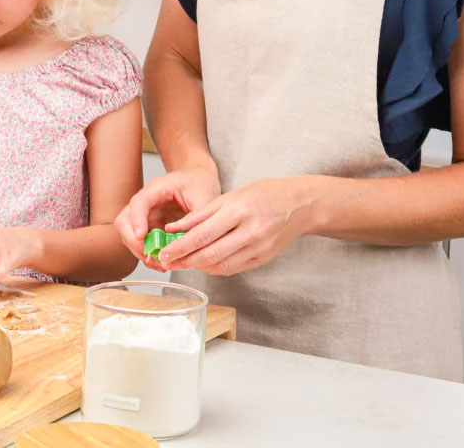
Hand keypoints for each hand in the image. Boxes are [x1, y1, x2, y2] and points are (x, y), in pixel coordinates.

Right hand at [115, 165, 220, 270]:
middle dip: (134, 241)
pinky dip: (148, 254)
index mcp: (157, 189)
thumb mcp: (204, 198)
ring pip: (129, 234)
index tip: (141, 236)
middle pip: (125, 221)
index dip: (137, 220)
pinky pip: (141, 243)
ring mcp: (145, 215)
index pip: (138, 203)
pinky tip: (163, 262)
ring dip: (140, 251)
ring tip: (161, 263)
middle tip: (152, 255)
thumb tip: (184, 240)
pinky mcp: (150, 227)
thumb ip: (195, 219)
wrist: (199, 179)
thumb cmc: (200, 183)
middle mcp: (145, 202)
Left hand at [156, 176, 322, 275]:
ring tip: (183, 263)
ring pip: (221, 265)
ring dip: (199, 267)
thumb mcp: (230, 196)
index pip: (202, 235)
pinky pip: (234, 268)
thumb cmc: (263, 194)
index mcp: (238, 211)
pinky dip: (216, 268)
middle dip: (185, 261)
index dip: (180, 247)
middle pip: (210, 254)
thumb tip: (174, 227)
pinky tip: (204, 264)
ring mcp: (259, 248)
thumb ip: (201, 214)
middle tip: (167, 262)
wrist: (299, 204)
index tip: (164, 252)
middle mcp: (249, 231)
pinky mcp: (264, 259)